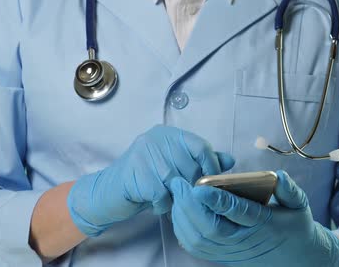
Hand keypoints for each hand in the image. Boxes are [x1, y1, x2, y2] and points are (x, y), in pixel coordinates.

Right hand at [67, 125, 234, 236]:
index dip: (210, 167)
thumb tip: (229, 160)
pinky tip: (155, 204)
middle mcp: (156, 138)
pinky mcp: (133, 170)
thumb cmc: (147, 182)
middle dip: (191, 188)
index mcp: (169, 134)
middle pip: (189, 166)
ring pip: (175, 181)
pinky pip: (159, 193)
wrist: (108, 194)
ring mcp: (143, 152)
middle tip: (185, 199)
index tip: (212, 185)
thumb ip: (201, 163)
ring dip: (175, 198)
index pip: (200, 146)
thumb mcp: (176, 170)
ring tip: (170, 202)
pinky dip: (161, 204)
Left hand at [169, 170, 338, 266]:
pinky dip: (183, 230)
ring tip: (177, 193)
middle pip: (211, 228)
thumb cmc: (294, 225)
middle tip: (179, 183)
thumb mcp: (299, 206)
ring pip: (200, 240)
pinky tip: (178, 211)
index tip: (200, 186)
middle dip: (190, 206)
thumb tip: (280, 176)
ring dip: (183, 217)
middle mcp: (245, 240)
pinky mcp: (222, 257)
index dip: (217, 200)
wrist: (295, 258)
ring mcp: (231, 252)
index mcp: (264, 225)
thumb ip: (290, 190)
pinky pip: (197, 248)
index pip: (238, 212)